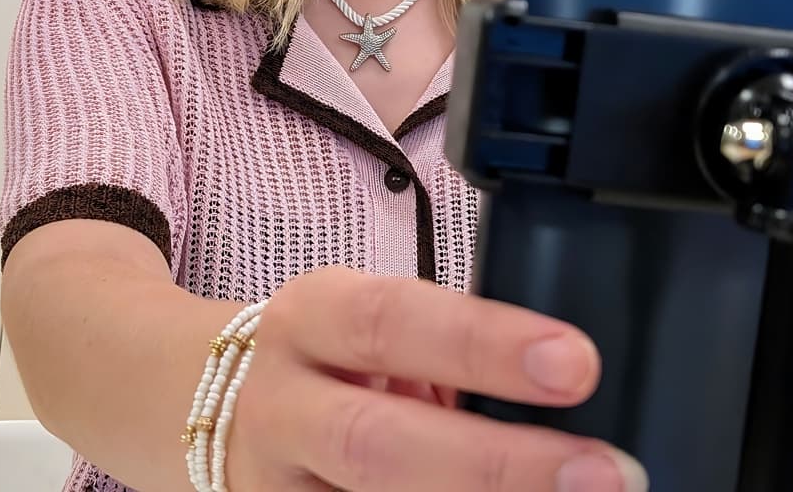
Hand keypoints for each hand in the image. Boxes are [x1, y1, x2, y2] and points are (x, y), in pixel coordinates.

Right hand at [224, 266, 647, 490]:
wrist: (188, 395)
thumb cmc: (319, 354)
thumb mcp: (361, 322)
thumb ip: (436, 348)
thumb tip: (558, 388)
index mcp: (313, 318)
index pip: (398, 319)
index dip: (485, 344)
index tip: (576, 363)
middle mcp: (281, 402)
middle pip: (380, 442)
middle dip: (497, 464)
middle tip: (604, 472)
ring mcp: (270, 485)